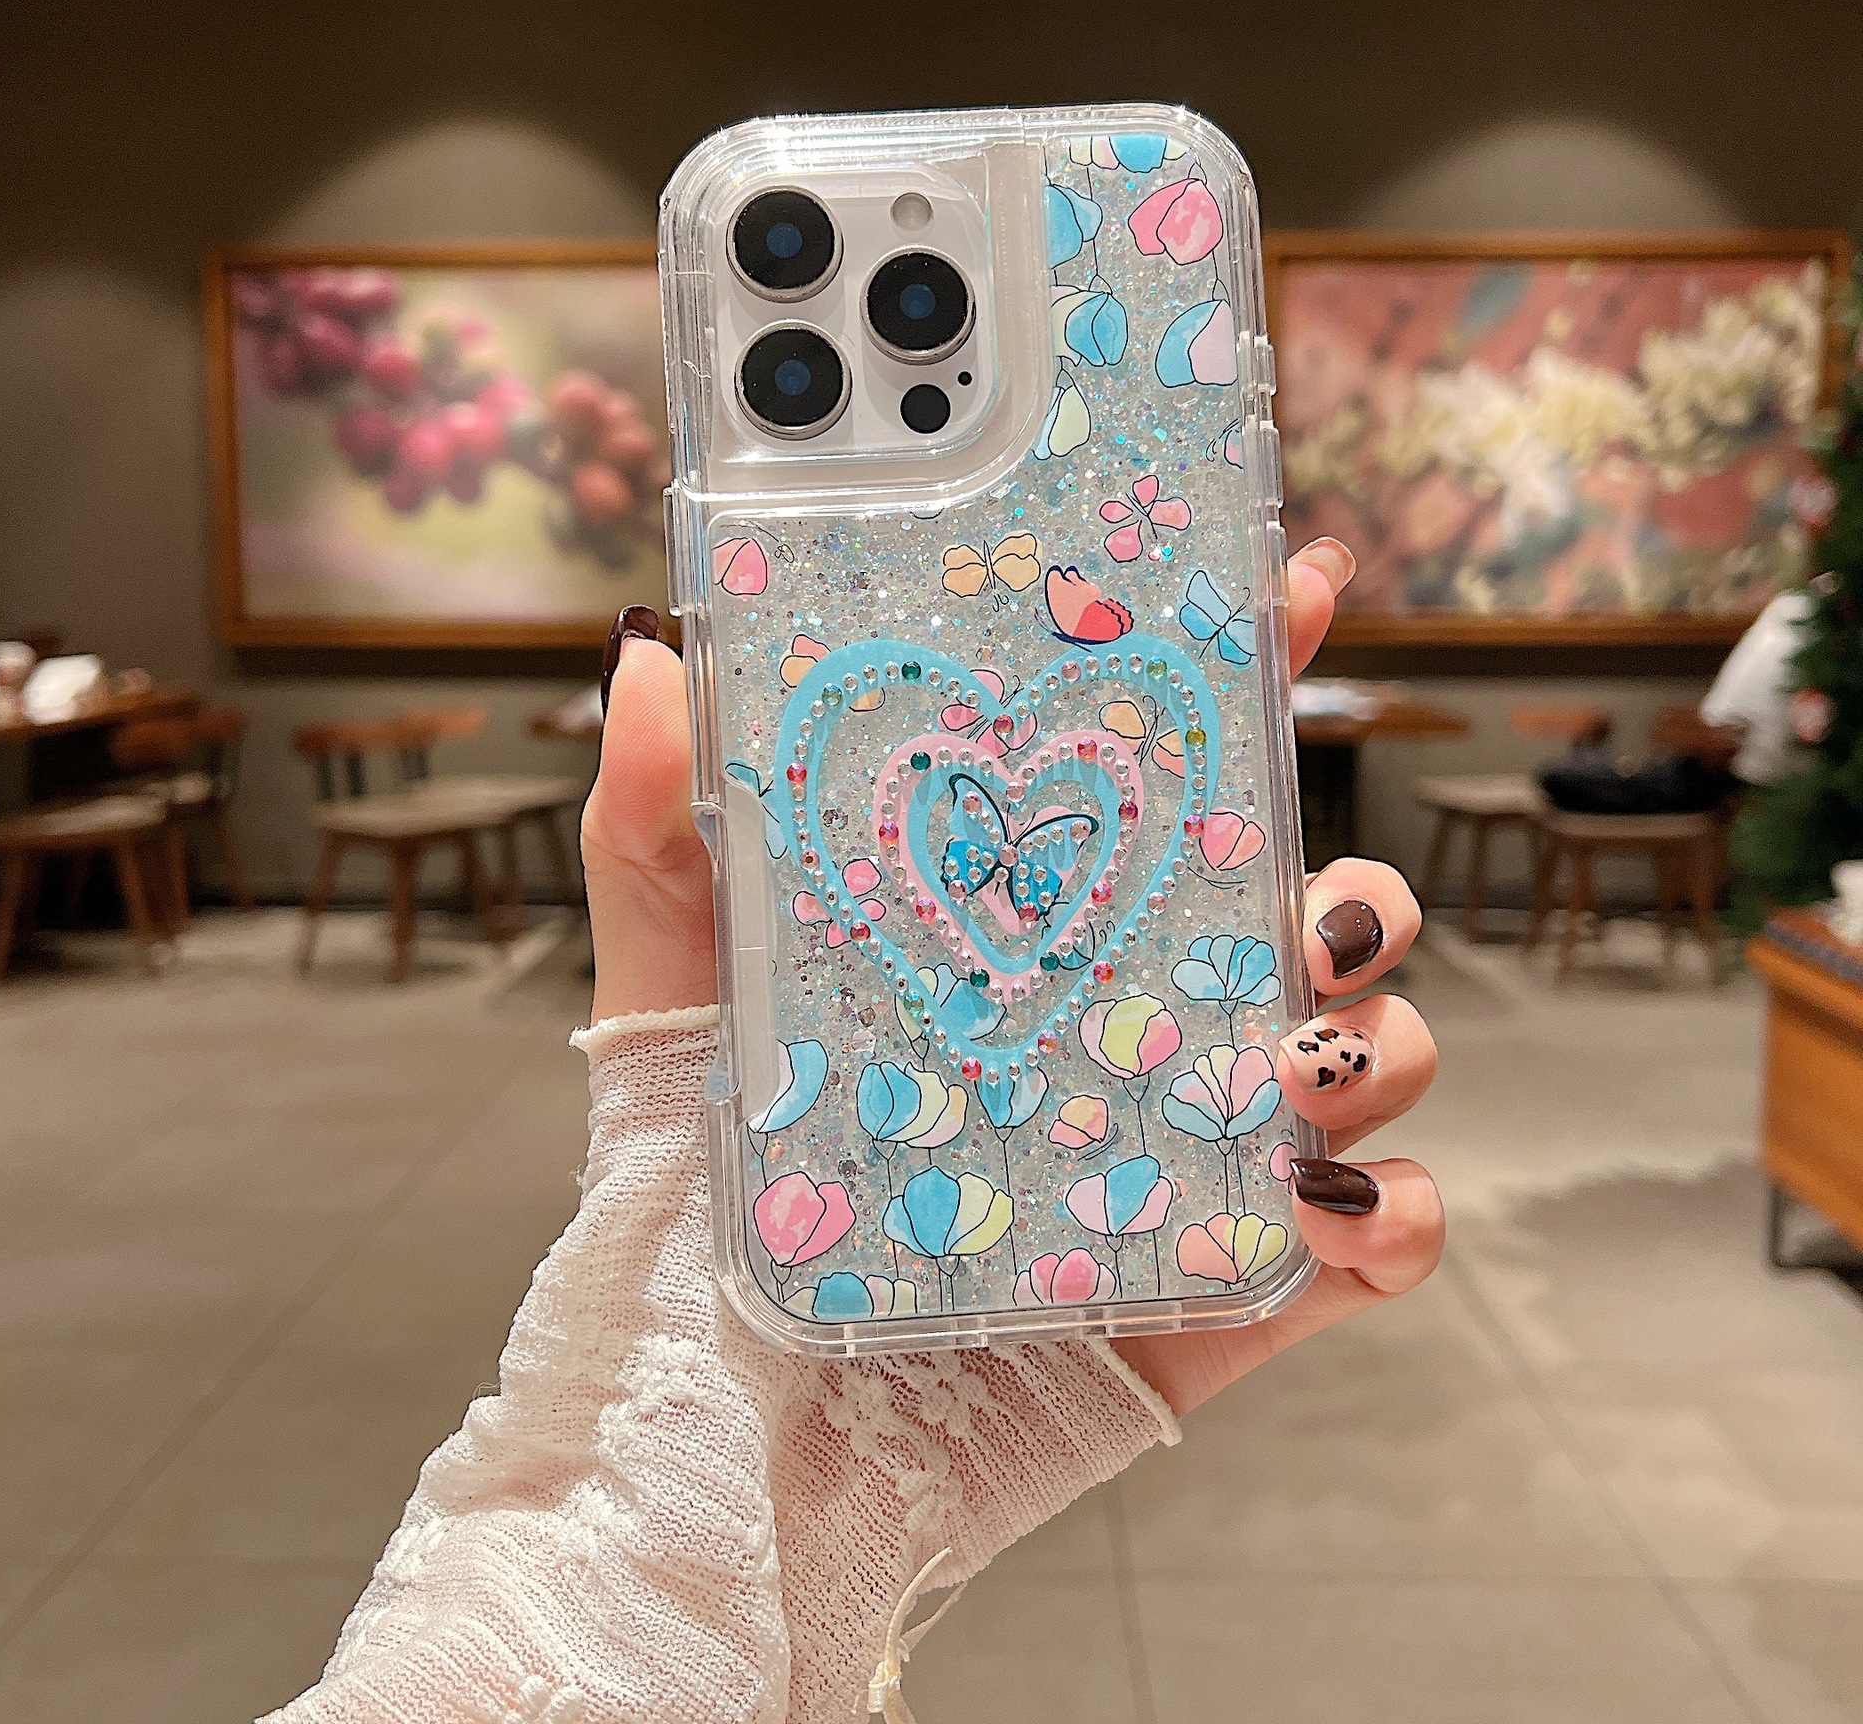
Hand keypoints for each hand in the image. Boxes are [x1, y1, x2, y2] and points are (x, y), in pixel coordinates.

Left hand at [580, 544, 1443, 1416]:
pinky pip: (1371, 1247)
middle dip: (1351, 887)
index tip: (1288, 587)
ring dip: (1375, 1042)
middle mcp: (1125, 1032)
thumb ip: (655, 842)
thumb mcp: (669, 1014)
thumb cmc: (690, 1228)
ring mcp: (1183, 1161)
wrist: (717, 1462)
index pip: (1159, 789)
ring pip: (1358, 1060)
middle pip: (1304, 915)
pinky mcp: (1218, 1297)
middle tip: (1306, 906)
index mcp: (1029, 941)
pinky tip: (1332, 1212)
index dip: (1243, 681)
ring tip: (1296, 1064)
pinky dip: (1400, 1221)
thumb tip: (648, 656)